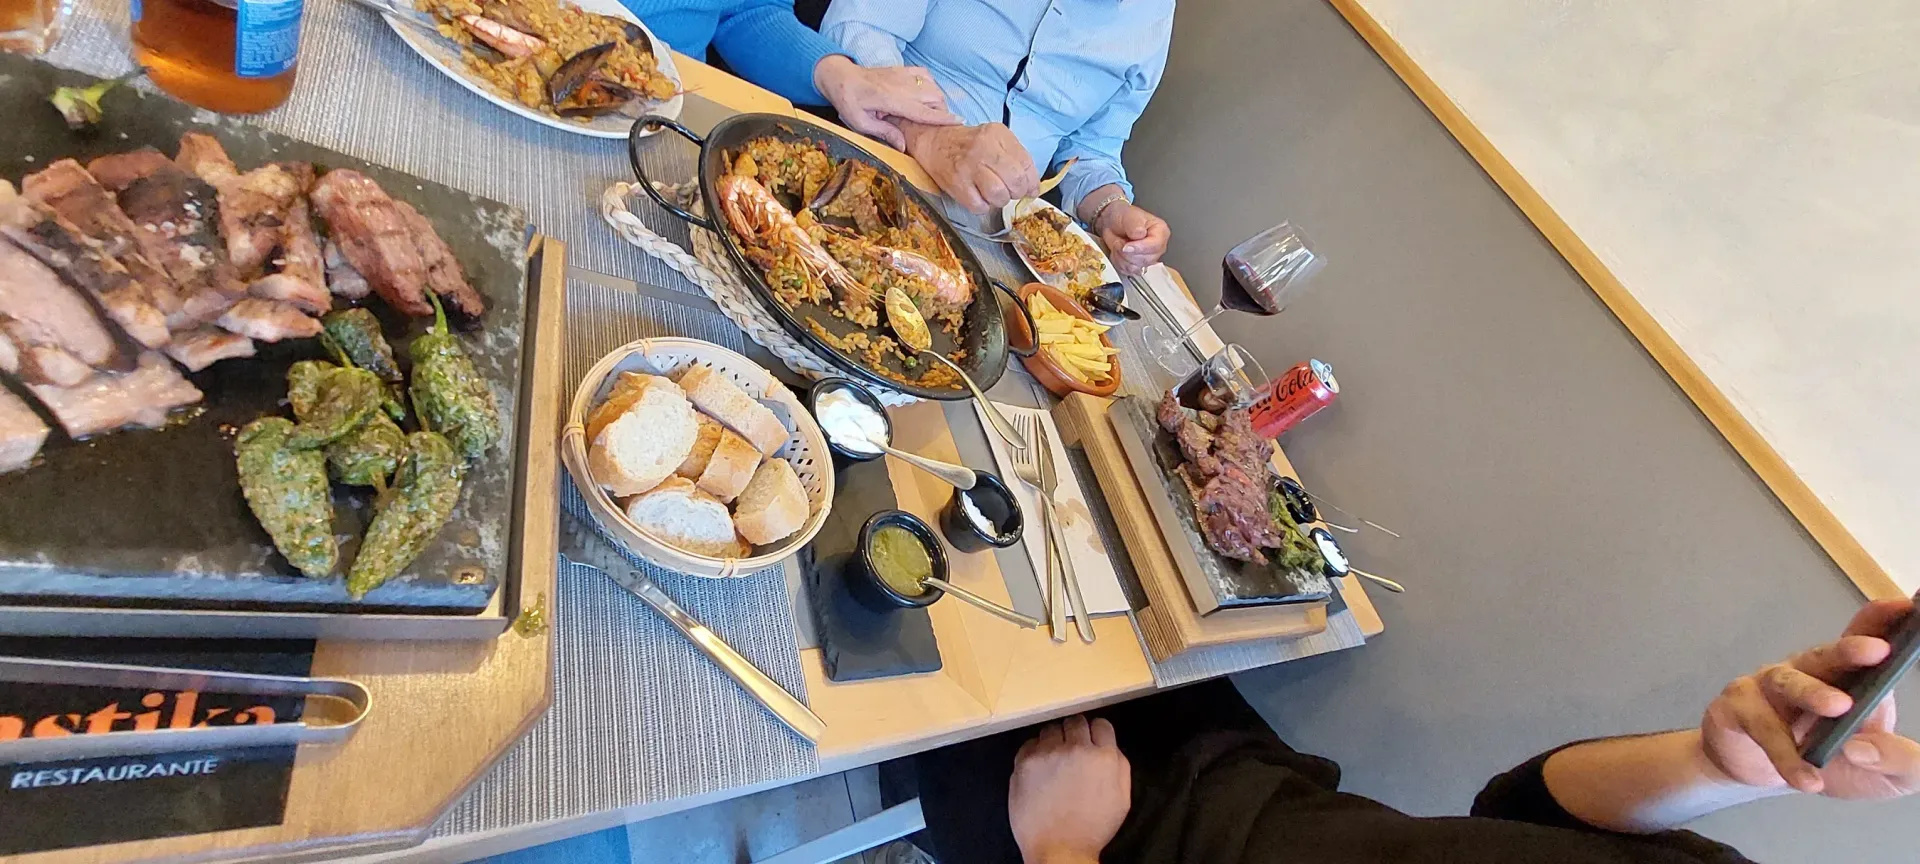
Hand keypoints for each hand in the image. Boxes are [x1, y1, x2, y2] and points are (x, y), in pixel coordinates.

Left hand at [813, 56, 959, 150]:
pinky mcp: (902, 69)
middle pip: (934, 96)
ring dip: (936, 99)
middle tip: (934, 124)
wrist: (841, 77)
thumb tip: (904, 147)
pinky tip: (924, 95)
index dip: (942, 118)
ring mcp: (902, 74)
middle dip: (941, 111)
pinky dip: (930, 85)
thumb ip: (884, 133)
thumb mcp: (860, 123)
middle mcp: (900, 85)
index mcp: (889, 100)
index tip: (959, 122)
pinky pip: (925, 74)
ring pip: (932, 85)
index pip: (922, 110)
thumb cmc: (849, 102)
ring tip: (928, 113)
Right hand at [901, 122, 1037, 212]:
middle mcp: (983, 148)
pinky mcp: (956, 184)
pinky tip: (978, 196)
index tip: (1029, 189)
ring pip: (999, 195)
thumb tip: (1033, 187)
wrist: (934, 141)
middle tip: (1009, 191)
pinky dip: (983, 207)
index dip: (1031, 182)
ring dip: (1000, 200)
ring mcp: (968, 166)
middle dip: (1017, 192)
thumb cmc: (969, 144)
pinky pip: (980, 207)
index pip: (1026, 164)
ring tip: (993, 194)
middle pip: (1015, 181)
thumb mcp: (995, 139)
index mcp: (997, 134)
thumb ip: (1016, 158)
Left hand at [1009, 715, 1130, 863]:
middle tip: (1071, 752)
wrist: (1058, 849)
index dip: (1095, 734)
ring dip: (1054, 741)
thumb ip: (1119, 765)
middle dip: (1075, 734)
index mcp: (1104, 757)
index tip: (1090, 743)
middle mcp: (1076, 748)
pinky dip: (1035, 752)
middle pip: (1075, 721)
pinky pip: (1030, 743)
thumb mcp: (1122, 799)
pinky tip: (1039, 770)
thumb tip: (1108, 745)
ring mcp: (1048, 753)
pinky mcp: (1025, 761)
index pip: (1101, 724)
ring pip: (1051, 729)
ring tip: (1054, 762)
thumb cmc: (1092, 828)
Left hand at [1094, 201, 1169, 274]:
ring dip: (1121, 257)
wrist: (1112, 222)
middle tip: (1121, 241)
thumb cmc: (1124, 216)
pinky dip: (1118, 262)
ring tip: (1119, 245)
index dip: (1139, 248)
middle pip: (1145, 260)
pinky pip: (1127, 271)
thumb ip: (1135, 225)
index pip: (1155, 246)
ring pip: (1135, 267)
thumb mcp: (1130, 216)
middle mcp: (1157, 248)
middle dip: (1127, 252)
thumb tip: (1140, 234)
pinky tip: (1118, 252)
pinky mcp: (1138, 266)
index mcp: (1161, 232)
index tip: (1126, 245)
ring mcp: (1148, 258)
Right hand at [1701, 599, 1919, 799]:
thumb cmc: (1831, 764)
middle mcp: (1808, 672)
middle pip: (1827, 654)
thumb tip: (1866, 748)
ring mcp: (1770, 687)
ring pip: (1789, 682)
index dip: (1884, 620)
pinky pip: (1764, 729)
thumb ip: (1900, 761)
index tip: (1906, 605)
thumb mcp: (1886, 774)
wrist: (1762, 777)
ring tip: (1838, 708)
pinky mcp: (1738, 709)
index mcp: (1849, 676)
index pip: (1867, 637)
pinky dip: (1786, 755)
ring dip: (1812, 692)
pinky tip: (1808, 778)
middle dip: (1850, 649)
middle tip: (1877, 651)